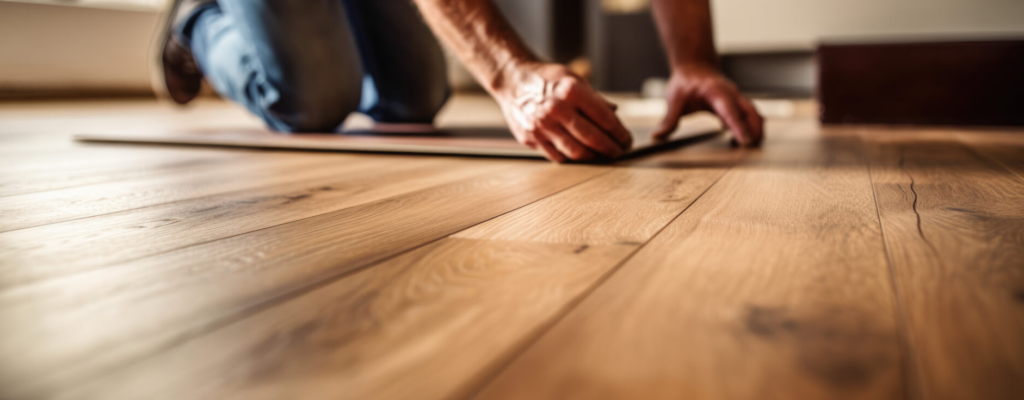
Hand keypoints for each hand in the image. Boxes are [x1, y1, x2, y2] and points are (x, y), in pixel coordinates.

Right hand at [493, 62, 632, 161]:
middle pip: (592, 139)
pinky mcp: (531, 138)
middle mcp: (556, 109)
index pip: (605, 119)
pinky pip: (557, 156)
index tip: (627, 140)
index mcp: (572, 91)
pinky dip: (572, 158)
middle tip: (619, 152)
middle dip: (611, 149)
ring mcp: (542, 126)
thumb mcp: (575, 78)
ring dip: (594, 157)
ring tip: (603, 156)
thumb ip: (595, 99)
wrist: (512, 80)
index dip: (620, 133)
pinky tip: (582, 155)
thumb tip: (615, 114)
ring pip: (576, 152)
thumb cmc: (547, 78)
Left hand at [652, 64, 762, 145]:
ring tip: (746, 150)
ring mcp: (736, 99)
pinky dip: (749, 129)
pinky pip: (749, 117)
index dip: (739, 126)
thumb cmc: (686, 81)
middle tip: (750, 151)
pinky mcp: (737, 105)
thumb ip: (669, 119)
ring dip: (755, 131)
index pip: (730, 110)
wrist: (695, 66)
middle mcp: (731, 95)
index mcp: (716, 92)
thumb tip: (658, 136)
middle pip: (750, 113)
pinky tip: (739, 143)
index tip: (745, 140)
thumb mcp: (675, 98)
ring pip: (753, 115)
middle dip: (755, 131)